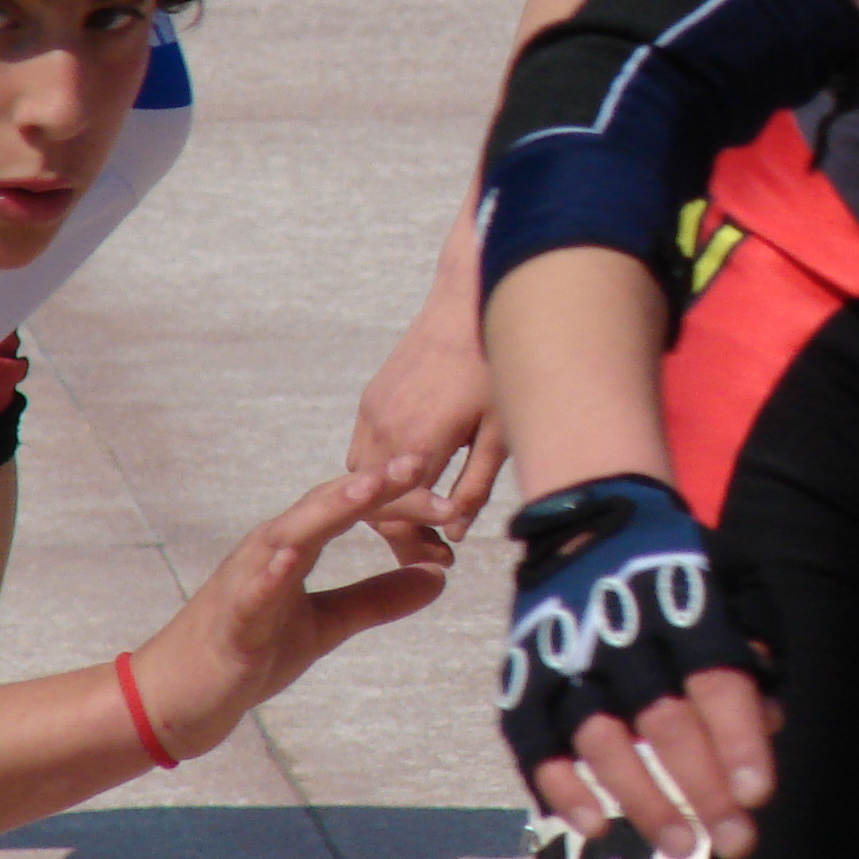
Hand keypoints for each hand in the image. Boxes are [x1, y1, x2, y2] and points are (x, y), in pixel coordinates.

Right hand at [124, 456, 450, 762]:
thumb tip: (439, 577)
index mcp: (294, 547)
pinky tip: (292, 558)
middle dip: (375, 485)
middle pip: (327, 505)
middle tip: (422, 464)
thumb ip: (378, 598)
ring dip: (328, 509)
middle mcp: (268, 551)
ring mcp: (245, 582)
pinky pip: (251, 593)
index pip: (352, 506)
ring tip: (369, 488)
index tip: (448, 492)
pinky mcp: (230, 622)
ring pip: (289, 535)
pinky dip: (270, 573)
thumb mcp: (327, 625)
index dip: (398, 496)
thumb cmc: (249, 653)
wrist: (175, 700)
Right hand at [350, 226, 505, 562]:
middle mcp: (383, 430)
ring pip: (363, 480)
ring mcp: (372, 412)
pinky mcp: (372, 397)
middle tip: (434, 555)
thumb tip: (459, 531)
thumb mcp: (497, 431)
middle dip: (402, 534)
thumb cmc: (494, 364)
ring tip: (424, 524)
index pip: (403, 515)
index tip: (446, 557)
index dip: (421, 541)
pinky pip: (361, 450)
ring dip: (387, 506)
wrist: (468, 300)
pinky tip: (410, 481)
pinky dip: (378, 476)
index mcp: (415, 444)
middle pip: (376, 503)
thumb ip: (475, 485)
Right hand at [501, 477, 777, 858]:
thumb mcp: (732, 579)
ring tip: (680, 845)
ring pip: (599, 739)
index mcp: (682, 600)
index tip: (759, 795)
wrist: (592, 514)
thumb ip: (757, 643)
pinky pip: (531, 741)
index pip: (717, 678)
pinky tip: (596, 824)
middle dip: (701, 788)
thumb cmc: (678, 563)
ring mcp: (566, 652)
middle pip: (663, 720)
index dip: (739, 740)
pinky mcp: (524, 673)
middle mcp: (621, 628)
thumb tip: (771, 722)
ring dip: (640, 800)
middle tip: (736, 842)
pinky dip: (559, 786)